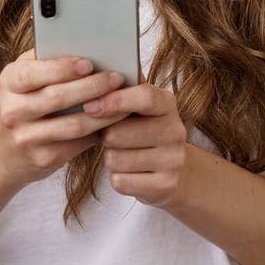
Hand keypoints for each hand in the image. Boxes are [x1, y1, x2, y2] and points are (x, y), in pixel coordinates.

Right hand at [0, 50, 127, 191]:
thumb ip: (45, 62)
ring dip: (103, 112)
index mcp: (9, 83)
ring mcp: (27, 138)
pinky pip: (78, 144)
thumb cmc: (20, 106)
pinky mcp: (43, 159)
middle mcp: (13, 111)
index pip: (35, 73)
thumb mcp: (21, 81)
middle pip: (58, 97)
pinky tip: (112, 121)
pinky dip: (99, 131)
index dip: (63, 68)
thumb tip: (85, 47)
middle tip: (116, 78)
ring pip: (74, 124)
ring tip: (123, 101)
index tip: (89, 63)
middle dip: (92, 86)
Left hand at [85, 82, 198, 209]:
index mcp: (167, 104)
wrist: (172, 169)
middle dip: (106, 137)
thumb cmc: (143, 130)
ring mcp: (173, 160)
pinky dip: (118, 178)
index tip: (89, 106)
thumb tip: (91, 79)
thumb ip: (120, 90)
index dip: (114, 100)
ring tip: (124, 154)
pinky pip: (120, 182)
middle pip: (117, 133)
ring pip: (115, 159)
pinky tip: (130, 172)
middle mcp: (175, 131)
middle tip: (114, 137)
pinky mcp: (166, 185)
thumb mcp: (138, 106)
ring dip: (110, 158)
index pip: (144, 97)